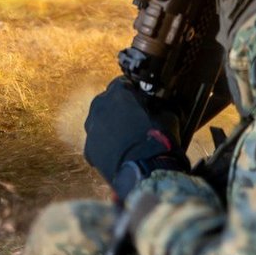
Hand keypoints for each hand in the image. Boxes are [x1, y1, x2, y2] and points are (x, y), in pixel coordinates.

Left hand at [83, 77, 185, 199]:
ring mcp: (92, 129)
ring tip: (127, 139)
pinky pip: (97, 143)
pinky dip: (106, 146)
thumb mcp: (167, 114)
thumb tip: (159, 106)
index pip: (122, 84)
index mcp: (118, 93)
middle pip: (107, 102)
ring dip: (111, 127)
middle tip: (134, 120)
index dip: (132, 92)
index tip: (139, 100)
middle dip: (119, 109)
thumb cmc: (157, 140)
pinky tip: (121, 153)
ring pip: (99, 123)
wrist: (146, 170)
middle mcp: (100, 107)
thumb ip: (157, 105)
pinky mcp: (89, 149)